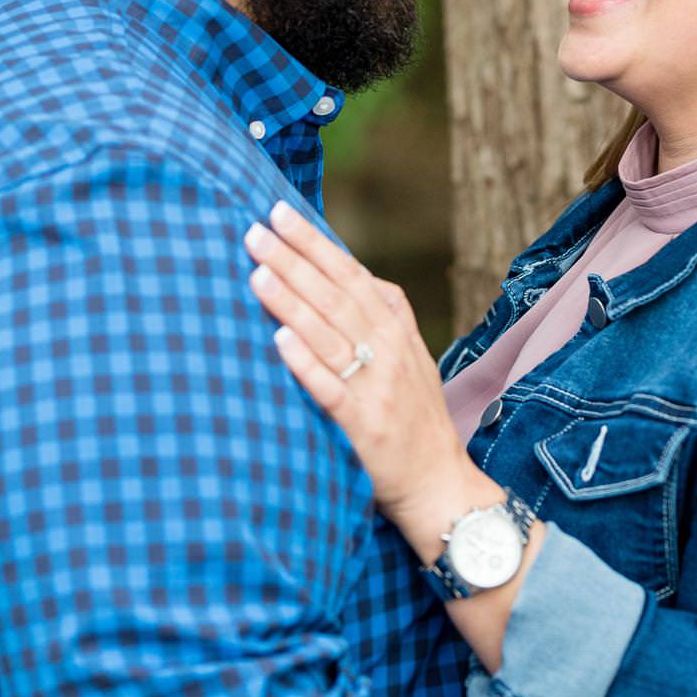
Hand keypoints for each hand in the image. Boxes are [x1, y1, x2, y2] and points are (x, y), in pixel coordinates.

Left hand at [246, 202, 479, 542]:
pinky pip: (331, 388)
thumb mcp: (410, 354)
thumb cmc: (416, 416)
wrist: (441, 485)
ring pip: (328, 333)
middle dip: (293, 259)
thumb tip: (353, 269)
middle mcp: (387, 350)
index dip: (314, 242)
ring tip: (257, 271)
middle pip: (334, 294)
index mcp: (394, 328)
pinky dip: (306, 362)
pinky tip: (279, 339)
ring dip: (291, 299)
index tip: (279, 211)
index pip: (348, 273)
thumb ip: (385, 313)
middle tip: (255, 229)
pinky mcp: (364, 426)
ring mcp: (376, 387)